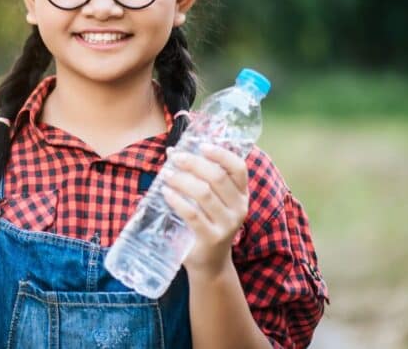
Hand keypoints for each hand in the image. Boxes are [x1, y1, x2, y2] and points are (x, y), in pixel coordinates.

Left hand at [162, 143, 248, 275]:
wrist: (210, 263)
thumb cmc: (207, 223)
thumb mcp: (212, 201)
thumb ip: (201, 178)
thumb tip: (174, 152)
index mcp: (242, 195)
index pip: (239, 168)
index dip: (221, 154)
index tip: (201, 145)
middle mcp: (239, 208)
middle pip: (217, 177)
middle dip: (194, 163)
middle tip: (175, 157)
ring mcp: (227, 224)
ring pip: (204, 193)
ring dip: (181, 179)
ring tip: (166, 173)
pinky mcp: (211, 238)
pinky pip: (192, 214)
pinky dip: (177, 200)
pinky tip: (166, 192)